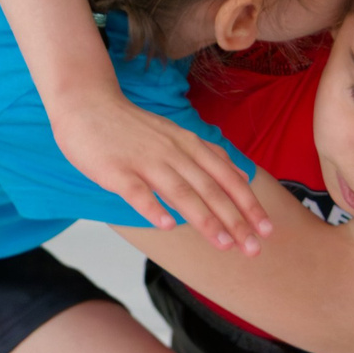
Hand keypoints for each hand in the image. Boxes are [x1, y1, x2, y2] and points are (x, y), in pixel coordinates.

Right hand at [54, 91, 271, 248]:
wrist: (87, 104)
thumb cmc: (131, 127)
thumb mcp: (178, 135)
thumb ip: (208, 156)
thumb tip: (242, 176)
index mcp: (189, 145)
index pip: (227, 177)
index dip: (248, 204)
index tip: (267, 230)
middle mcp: (173, 152)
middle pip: (210, 189)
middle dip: (235, 220)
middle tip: (253, 249)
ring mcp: (144, 160)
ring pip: (181, 191)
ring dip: (204, 219)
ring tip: (224, 244)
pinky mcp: (115, 169)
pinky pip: (137, 191)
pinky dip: (153, 208)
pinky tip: (167, 226)